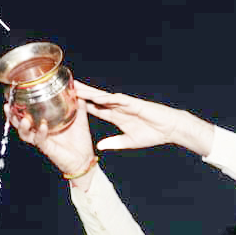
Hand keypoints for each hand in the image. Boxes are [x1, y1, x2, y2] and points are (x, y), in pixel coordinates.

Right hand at [6, 96, 97, 181]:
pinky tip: (43, 126)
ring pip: (25, 134)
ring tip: (23, 119)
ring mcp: (43, 140)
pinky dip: (40, 133)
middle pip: (20, 124)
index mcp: (45, 122)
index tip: (14, 95)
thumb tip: (76, 87)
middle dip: (12, 116)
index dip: (18, 106)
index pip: (27, 113)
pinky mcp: (48, 148)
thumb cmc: (80, 140)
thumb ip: (78, 102)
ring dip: (21, 126)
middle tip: (8, 106)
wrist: (85, 158)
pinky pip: (40, 140)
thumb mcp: (79, 116)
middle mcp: (40, 131)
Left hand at [76, 82, 213, 156]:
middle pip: (95, 99)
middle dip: (82, 94)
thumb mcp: (129, 142)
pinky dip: (109, 98)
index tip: (69, 103)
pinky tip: (98, 96)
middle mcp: (118, 107)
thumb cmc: (152, 134)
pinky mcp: (135, 104)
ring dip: (91, 92)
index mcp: (116, 116)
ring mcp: (125, 104)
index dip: (82, 105)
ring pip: (104, 96)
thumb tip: (99, 146)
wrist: (169, 129)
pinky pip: (119, 100)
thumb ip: (114, 143)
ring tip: (78, 88)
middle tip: (66, 87)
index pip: (95, 109)